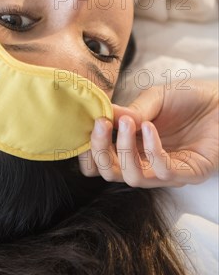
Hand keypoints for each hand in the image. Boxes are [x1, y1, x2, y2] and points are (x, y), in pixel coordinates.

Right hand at [78, 80, 217, 187]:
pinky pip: (162, 171)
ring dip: (124, 150)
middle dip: (99, 152)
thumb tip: (102, 115)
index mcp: (133, 144)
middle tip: (100, 125)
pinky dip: (151, 149)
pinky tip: (149, 127)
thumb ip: (130, 110)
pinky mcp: (188, 173)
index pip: (102, 160)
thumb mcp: (153, 98)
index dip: (89, 151)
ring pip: (133, 177)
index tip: (87, 126)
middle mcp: (146, 161)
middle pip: (111, 173)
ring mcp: (166, 170)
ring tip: (127, 122)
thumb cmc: (188, 97)